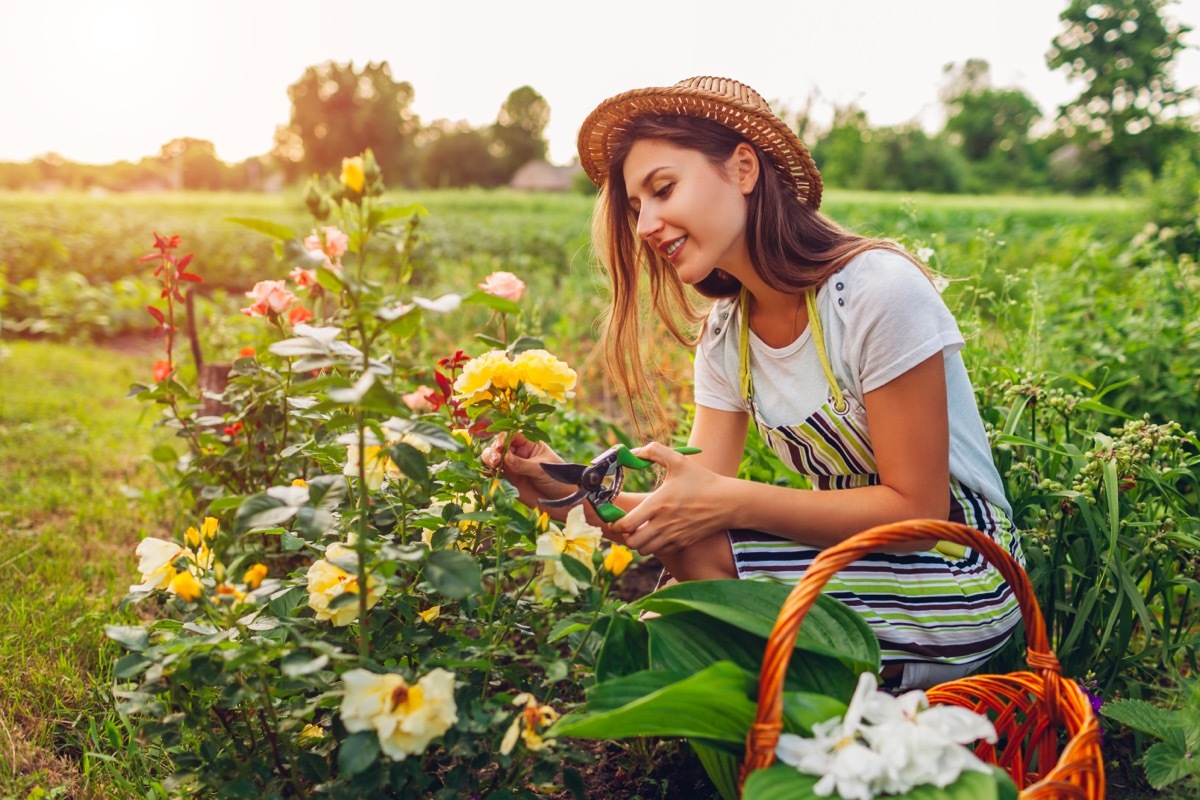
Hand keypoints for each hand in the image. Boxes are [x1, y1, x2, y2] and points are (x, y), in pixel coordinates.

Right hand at [480, 432, 570, 512]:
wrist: (561, 500)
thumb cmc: (557, 479)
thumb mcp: (541, 469)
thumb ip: (522, 464)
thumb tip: (504, 456)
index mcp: (529, 444)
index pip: (511, 436)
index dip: (503, 439)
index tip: (500, 447)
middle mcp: (518, 454)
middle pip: (499, 446)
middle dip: (494, 450)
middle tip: (496, 461)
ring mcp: (512, 467)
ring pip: (493, 458)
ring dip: (489, 460)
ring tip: (494, 466)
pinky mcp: (508, 481)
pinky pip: (493, 474)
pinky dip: (488, 473)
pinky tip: (489, 474)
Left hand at [607, 442, 731, 555]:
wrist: (727, 502)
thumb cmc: (702, 481)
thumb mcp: (678, 460)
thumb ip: (653, 452)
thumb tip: (633, 452)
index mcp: (658, 504)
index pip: (626, 524)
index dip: (615, 523)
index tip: (614, 516)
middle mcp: (663, 524)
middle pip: (631, 542)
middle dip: (625, 534)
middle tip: (627, 523)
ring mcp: (673, 536)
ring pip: (643, 550)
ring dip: (638, 541)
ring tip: (641, 528)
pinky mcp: (682, 543)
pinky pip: (659, 552)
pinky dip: (653, 545)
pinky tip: (656, 532)